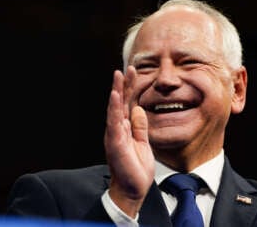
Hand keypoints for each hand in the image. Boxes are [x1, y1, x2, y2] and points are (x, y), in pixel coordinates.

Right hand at [104, 66, 154, 217]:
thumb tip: (139, 109)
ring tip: (118, 75)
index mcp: (125, 127)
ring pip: (115, 108)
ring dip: (116, 91)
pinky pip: (113, 121)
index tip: (134, 72)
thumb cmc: (136, 167)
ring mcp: (115, 134)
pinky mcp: (114, 141)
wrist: (133, 188)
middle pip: (120, 102)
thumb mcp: (142, 142)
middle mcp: (118, 128)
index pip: (128, 103)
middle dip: (124, 84)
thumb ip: (140, 126)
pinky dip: (113, 107)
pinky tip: (114, 95)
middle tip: (127, 68)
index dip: (131, 88)